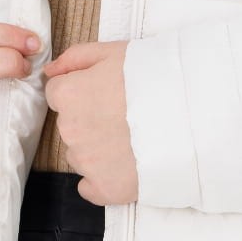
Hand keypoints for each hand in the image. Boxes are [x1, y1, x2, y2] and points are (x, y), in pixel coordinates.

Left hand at [40, 39, 138, 205]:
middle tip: (125, 114)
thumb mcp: (114, 52)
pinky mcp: (105, 188)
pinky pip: (91, 187)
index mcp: (68, 96)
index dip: (83, 91)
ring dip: (99, 149)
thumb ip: (75, 58)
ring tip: (133, 138)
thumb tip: (49, 71)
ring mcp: (86, 162)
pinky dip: (104, 179)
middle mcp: (70, 130)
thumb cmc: (154, 76)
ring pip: (82, 154)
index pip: (58, 94)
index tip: (107, 93)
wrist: (192, 113)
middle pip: (70, 125)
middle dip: (91, 120)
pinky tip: (126, 165)